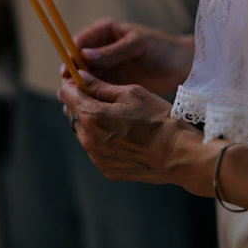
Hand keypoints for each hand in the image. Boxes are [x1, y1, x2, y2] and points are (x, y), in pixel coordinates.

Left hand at [59, 71, 183, 183]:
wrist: (179, 154)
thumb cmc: (158, 119)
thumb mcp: (131, 93)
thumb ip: (100, 86)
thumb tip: (80, 77)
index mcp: (93, 116)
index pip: (67, 94)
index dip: (70, 83)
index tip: (76, 77)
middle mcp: (89, 139)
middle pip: (72, 114)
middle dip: (79, 100)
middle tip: (96, 92)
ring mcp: (97, 157)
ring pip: (82, 132)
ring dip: (89, 120)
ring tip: (112, 113)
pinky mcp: (106, 169)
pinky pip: (95, 148)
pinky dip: (100, 138)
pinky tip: (120, 132)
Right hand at [65, 19, 193, 93]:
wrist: (182, 65)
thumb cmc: (162, 48)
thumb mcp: (137, 45)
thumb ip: (112, 52)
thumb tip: (84, 55)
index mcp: (105, 32)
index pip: (79, 42)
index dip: (71, 56)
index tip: (67, 71)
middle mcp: (101, 48)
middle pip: (78, 61)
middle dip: (72, 74)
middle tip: (68, 90)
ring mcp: (106, 66)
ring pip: (84, 76)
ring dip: (79, 87)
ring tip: (74, 101)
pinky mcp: (112, 81)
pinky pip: (95, 88)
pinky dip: (90, 95)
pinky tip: (87, 105)